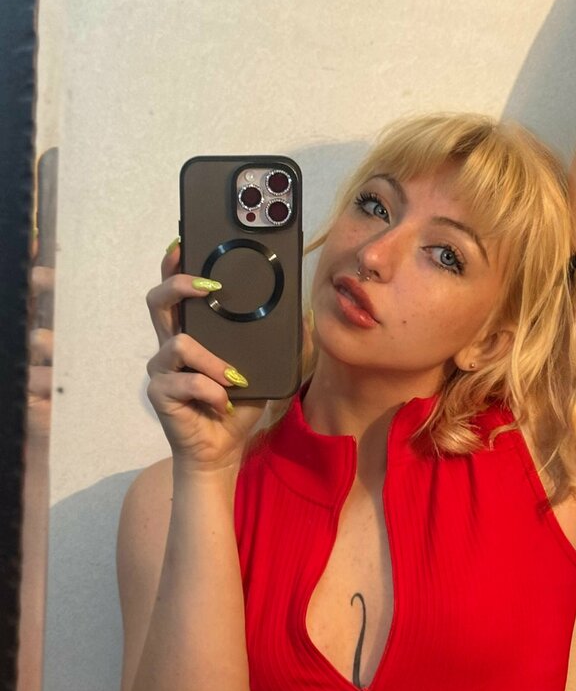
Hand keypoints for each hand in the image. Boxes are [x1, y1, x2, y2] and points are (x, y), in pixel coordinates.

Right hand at [144, 241, 266, 474]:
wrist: (223, 448)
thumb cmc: (238, 404)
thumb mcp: (266, 370)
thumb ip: (281, 343)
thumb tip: (303, 316)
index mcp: (193, 333)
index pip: (177, 291)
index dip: (174, 265)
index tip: (185, 242)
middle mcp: (171, 345)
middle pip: (158, 301)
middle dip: (180, 286)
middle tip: (209, 286)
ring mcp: (163, 369)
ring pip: (180, 344)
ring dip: (213, 361)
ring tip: (234, 379)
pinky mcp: (160, 393)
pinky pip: (187, 382)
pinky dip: (212, 392)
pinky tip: (222, 403)